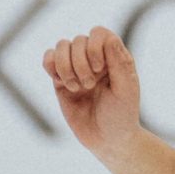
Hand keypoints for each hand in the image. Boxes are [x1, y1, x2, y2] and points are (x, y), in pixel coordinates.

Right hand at [42, 25, 141, 159]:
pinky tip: (62, 82)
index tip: (99, 68)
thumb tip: (109, 37)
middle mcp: (95, 59)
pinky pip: (48, 59)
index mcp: (114, 58)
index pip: (99, 33)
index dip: (95, 46)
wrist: (107, 140)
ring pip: (61, 46)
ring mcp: (76, 68)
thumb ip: (119, 62)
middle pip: (78, 40)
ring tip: (76, 87)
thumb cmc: (121, 115)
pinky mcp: (60, 80)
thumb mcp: (126, 90)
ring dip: (66, 66)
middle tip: (90, 85)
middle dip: (81, 63)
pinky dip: (51, 66)